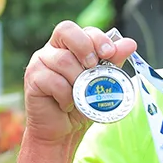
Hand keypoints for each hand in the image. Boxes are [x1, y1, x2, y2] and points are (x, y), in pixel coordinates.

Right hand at [21, 22, 137, 145]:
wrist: (63, 132)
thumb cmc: (82, 105)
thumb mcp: (103, 82)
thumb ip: (113, 62)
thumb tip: (130, 43)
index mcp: (70, 46)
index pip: (82, 30)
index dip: (97, 38)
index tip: (109, 53)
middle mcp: (52, 50)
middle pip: (66, 30)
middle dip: (85, 46)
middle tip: (93, 66)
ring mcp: (40, 62)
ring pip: (63, 60)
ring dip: (78, 80)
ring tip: (80, 95)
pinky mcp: (32, 79)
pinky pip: (53, 81)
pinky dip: (66, 96)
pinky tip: (67, 104)